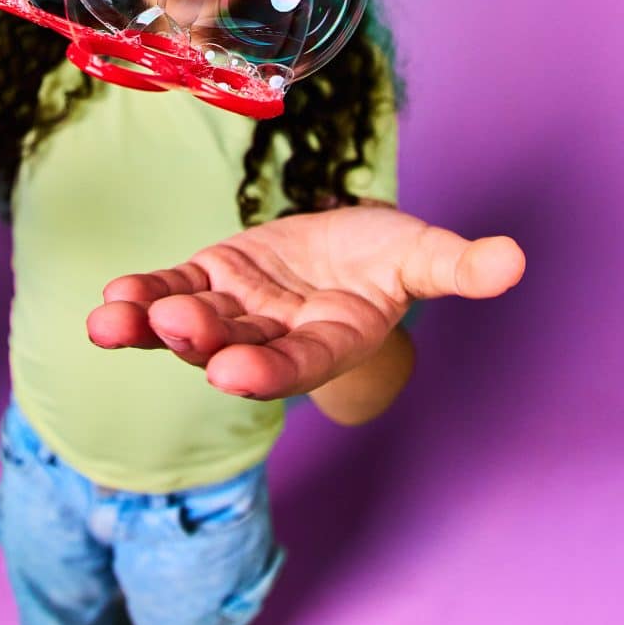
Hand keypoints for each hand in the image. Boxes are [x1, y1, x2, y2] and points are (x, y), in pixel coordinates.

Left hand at [87, 206, 524, 399]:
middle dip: (200, 343)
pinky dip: (142, 296)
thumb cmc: (387, 258)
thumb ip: (456, 266)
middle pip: (234, 348)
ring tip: (111, 321)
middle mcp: (275, 339)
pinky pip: (171, 289)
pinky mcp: (209, 280)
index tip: (232, 373)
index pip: (299, 364)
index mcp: (329, 342)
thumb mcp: (423, 254)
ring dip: (150, 324)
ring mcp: (236, 312)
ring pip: (189, 324)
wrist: (344, 251)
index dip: (267, 371)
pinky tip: (111, 300)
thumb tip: (513, 261)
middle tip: (173, 328)